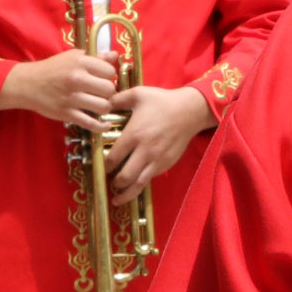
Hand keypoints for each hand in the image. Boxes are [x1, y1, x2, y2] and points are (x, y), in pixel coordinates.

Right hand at [0, 51, 118, 125]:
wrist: (27, 84)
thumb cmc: (53, 69)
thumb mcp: (73, 57)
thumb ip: (96, 57)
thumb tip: (115, 55)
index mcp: (80, 62)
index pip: (110, 71)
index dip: (109, 76)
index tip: (103, 78)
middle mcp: (76, 79)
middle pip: (110, 90)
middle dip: (109, 92)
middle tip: (101, 93)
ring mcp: (71, 98)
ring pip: (104, 106)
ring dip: (105, 107)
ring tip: (99, 104)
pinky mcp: (66, 114)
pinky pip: (91, 123)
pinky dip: (101, 126)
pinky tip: (105, 124)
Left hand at [107, 86, 214, 202]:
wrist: (190, 110)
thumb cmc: (162, 101)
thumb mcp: (138, 94)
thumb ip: (117, 99)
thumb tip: (102, 103)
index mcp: (134, 134)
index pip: (112, 158)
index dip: (104, 166)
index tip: (100, 167)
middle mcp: (144, 151)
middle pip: (124, 177)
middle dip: (114, 183)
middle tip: (108, 182)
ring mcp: (157, 160)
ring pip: (138, 184)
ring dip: (126, 193)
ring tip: (117, 197)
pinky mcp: (166, 164)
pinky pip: (150, 179)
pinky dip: (140, 185)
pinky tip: (135, 186)